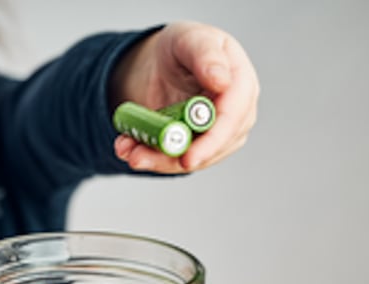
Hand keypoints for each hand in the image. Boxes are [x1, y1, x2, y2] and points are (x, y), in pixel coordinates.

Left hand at [112, 22, 258, 171]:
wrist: (164, 63)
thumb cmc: (182, 47)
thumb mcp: (190, 39)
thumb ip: (206, 56)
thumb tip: (222, 82)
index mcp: (241, 84)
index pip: (232, 119)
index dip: (212, 142)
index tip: (188, 158)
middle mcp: (236, 114)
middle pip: (212, 148)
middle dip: (173, 158)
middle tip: (138, 158)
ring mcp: (218, 135)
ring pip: (190, 160)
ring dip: (154, 159)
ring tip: (127, 150)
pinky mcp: (196, 147)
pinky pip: (173, 160)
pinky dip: (148, 156)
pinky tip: (127, 146)